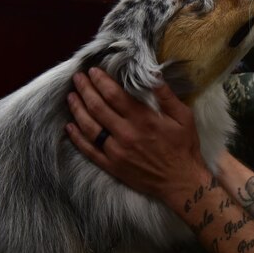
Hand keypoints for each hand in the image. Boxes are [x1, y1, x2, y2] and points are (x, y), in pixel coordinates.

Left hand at [65, 67, 209, 202]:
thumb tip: (154, 74)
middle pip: (98, 107)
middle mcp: (126, 134)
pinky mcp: (112, 166)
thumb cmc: (184, 147)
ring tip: (71, 97)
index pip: (114, 95)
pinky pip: (89, 150)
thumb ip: (167, 95)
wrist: (180, 181)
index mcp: (143, 119)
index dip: (101, 81)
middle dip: (85, 90)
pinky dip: (77, 138)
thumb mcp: (183, 117)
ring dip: (78, 110)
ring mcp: (116, 152)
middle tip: (77, 78)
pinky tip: (69, 127)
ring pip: (89, 127)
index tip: (93, 71)